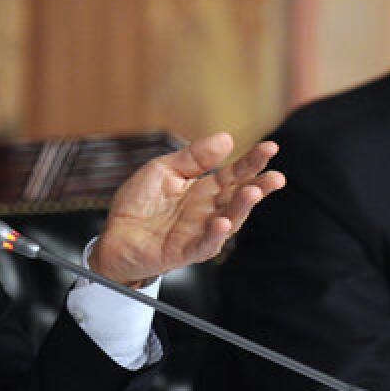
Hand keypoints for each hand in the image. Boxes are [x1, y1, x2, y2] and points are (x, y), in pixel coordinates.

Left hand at [90, 133, 284, 285]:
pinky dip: (214, 235)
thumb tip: (227, 139)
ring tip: (253, 192)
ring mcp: (198, 232)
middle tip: (276, 177)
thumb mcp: (163, 170)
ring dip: (242, 208)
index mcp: (204, 189)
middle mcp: (207, 211)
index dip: (253, 161)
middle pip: (238, 197)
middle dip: (259, 186)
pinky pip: (204, 244)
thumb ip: (193, 157)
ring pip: (228, 221)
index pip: (234, 174)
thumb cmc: (139, 204)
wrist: (113, 236)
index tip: (271, 147)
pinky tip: (223, 223)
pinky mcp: (183, 251)